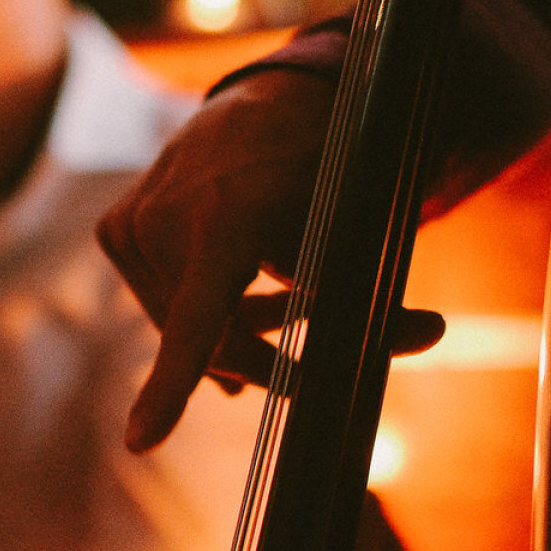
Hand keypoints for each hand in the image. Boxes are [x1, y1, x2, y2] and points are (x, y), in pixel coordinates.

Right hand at [99, 70, 442, 452]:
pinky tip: (233, 298)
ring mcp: (133, 222)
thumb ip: (380, 287)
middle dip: (258, 361)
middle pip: (209, 339)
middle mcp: (166, 216)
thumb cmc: (320, 169)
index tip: (143, 442)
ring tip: (274, 318)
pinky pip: (160, 301)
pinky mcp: (116, 228)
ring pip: (181, 327)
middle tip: (298, 373)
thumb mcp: (354, 228)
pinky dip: (197, 310)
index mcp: (227, 217)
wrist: (265, 108)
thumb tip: (434, 330)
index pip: (198, 320)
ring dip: (229, 336)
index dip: (170, 387)